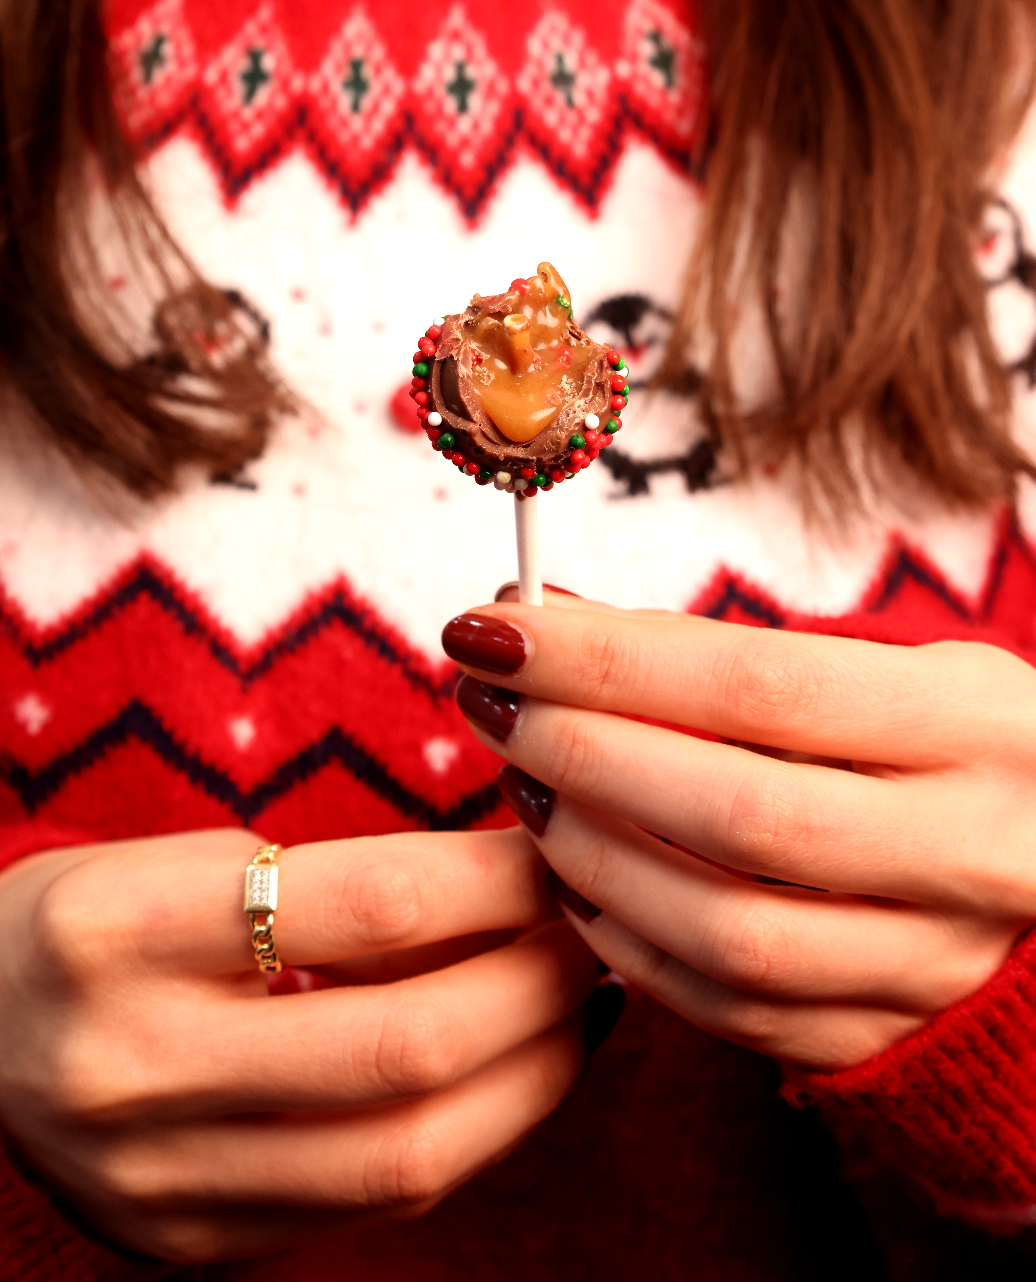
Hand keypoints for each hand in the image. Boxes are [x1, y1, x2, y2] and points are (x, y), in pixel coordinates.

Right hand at [0, 827, 598, 1260]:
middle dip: (543, 982)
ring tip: (585, 1001)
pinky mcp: (193, 1246)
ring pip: (411, 1153)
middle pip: (410, 1046)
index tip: (563, 850)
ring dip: (536, 1071)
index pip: (376, 904)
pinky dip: (479, 1133)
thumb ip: (339, 884)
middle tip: (597, 926)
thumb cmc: (97, 921)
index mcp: (120, 931)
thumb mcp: (185, 860)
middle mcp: (134, 1068)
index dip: (503, 880)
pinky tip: (522, 1069)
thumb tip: (514, 889)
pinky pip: (381, 1203)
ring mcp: (160, 1182)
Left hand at [443, 589, 1035, 1069]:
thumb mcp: (888, 672)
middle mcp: (973, 851)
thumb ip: (730, 660)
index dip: (609, 661)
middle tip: (493, 707)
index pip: (760, 688)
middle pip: (738, 814)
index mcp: (978, 729)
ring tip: (523, 789)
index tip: (493, 629)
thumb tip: (550, 628)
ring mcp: (933, 962)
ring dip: (590, 856)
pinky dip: (627, 944)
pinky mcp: (882, 1035)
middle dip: (583, 754)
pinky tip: (573, 881)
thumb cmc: (944, 746)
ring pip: (727, 931)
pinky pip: (728, 1008)